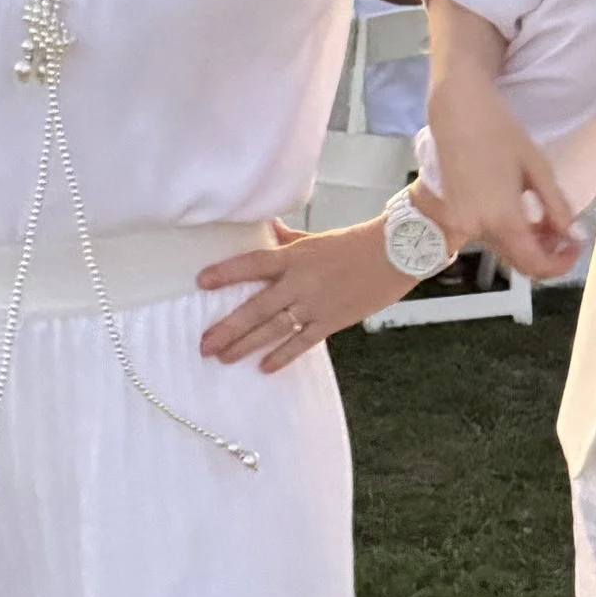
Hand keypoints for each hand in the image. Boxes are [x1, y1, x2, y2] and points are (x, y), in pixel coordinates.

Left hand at [196, 217, 412, 370]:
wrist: (395, 254)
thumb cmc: (356, 243)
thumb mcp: (316, 237)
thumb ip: (287, 238)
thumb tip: (265, 228)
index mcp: (294, 257)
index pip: (252, 264)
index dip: (226, 273)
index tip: (201, 282)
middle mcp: (299, 282)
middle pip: (256, 307)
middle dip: (228, 327)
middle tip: (204, 344)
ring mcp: (315, 304)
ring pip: (274, 328)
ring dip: (246, 345)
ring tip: (223, 357)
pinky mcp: (332, 321)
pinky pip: (302, 342)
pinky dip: (283, 355)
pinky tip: (264, 367)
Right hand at [423, 70, 582, 279]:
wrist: (457, 112)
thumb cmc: (499, 131)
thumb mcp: (538, 167)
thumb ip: (557, 206)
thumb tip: (571, 234)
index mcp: (502, 218)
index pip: (536, 264)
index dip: (561, 264)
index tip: (576, 248)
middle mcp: (478, 228)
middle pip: (519, 263)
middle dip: (547, 254)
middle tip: (566, 234)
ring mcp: (462, 224)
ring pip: (503, 252)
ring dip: (528, 244)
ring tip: (545, 219)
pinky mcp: (454, 217)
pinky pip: (488, 237)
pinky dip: (508, 234)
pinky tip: (520, 213)